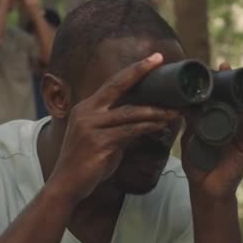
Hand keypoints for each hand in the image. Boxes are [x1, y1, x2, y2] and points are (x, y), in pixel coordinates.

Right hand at [48, 53, 180, 202]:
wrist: (67, 184)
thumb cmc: (87, 163)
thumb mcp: (103, 139)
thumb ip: (121, 127)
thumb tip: (146, 123)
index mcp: (86, 108)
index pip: (113, 83)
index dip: (133, 70)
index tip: (153, 58)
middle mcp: (87, 113)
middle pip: (118, 86)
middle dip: (140, 71)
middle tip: (160, 61)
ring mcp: (91, 127)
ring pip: (130, 112)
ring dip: (155, 111)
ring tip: (174, 111)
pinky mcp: (99, 143)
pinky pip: (130, 131)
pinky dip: (148, 128)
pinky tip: (162, 127)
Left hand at [180, 62, 242, 199]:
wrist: (205, 188)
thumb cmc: (198, 162)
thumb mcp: (191, 137)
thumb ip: (190, 121)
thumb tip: (180, 103)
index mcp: (224, 121)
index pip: (227, 97)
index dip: (225, 80)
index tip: (219, 64)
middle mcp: (237, 125)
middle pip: (238, 99)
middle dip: (233, 82)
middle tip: (225, 65)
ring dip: (240, 95)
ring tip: (233, 79)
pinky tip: (242, 107)